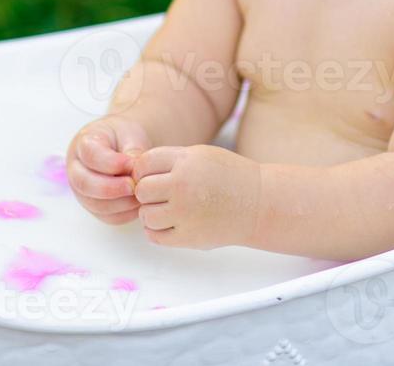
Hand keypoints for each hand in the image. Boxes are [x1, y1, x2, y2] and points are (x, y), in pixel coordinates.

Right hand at [66, 115, 152, 225]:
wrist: (122, 147)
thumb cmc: (124, 138)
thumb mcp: (130, 135)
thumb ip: (133, 150)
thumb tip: (135, 169)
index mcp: (84, 144)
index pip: (90, 155)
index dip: (110, 162)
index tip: (130, 164)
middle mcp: (77, 170)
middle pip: (85, 184)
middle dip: (110, 188)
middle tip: (133, 186)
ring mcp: (83, 191)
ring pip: (96, 205)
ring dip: (121, 203)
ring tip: (140, 194)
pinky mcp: (96, 207)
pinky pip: (108, 217)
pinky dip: (125, 213)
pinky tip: (139, 203)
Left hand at [132, 144, 261, 249]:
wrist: (258, 203)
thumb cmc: (228, 176)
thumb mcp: (200, 155)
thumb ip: (169, 160)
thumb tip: (134, 173)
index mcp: (186, 162)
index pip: (144, 164)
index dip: (144, 170)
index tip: (154, 175)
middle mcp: (183, 187)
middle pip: (141, 190)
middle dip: (147, 192)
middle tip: (160, 194)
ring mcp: (185, 214)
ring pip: (145, 215)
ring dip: (151, 213)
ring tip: (167, 209)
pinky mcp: (189, 238)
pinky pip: (155, 236)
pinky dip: (157, 231)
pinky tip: (170, 223)